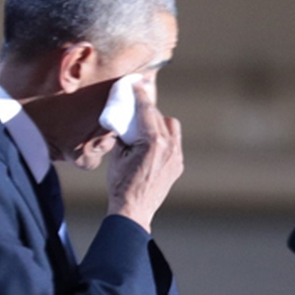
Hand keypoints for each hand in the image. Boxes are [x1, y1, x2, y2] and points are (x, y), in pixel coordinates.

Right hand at [105, 77, 182, 231]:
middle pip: (160, 117)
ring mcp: (176, 157)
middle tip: (135, 107)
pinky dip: (164, 138)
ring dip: (158, 123)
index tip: (136, 84)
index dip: (140, 95)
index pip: (147, 111)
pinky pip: (174, 143)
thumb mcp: (117, 155)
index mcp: (152, 142)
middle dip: (147, 110)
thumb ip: (123, 135)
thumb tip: (123, 123)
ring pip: (171, 128)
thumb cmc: (121, 184)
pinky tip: (151, 144)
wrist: (133, 210)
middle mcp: (169, 147)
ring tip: (144, 128)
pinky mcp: (178, 166)